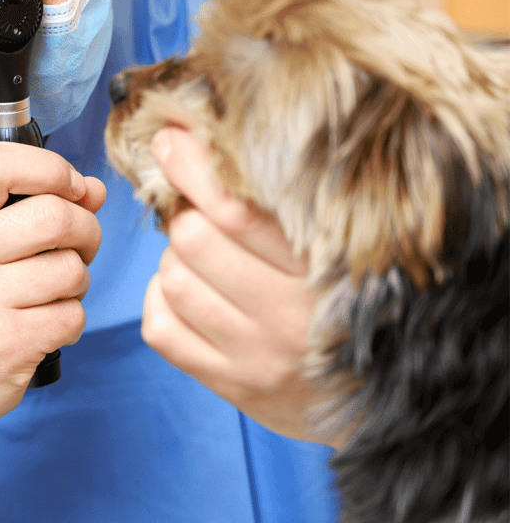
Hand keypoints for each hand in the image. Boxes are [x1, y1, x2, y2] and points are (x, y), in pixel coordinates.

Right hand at [0, 142, 105, 464]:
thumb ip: (24, 208)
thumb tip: (94, 189)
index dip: (49, 168)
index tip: (69, 188)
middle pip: (55, 215)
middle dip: (86, 229)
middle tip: (79, 246)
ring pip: (71, 268)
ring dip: (77, 281)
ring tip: (50, 294)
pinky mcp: (3, 347)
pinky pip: (72, 315)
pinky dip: (71, 320)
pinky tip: (43, 328)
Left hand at [141, 127, 324, 442]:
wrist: (380, 398)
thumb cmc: (347, 301)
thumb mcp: (338, 248)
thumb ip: (282, 206)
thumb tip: (202, 142)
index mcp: (323, 269)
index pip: (235, 210)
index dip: (191, 167)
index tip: (170, 141)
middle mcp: (291, 317)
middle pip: (193, 239)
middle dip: (184, 214)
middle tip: (196, 212)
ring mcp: (259, 356)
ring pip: (174, 280)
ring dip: (174, 258)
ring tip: (199, 258)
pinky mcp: (233, 384)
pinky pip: (161, 328)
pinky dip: (160, 299)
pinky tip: (187, 293)